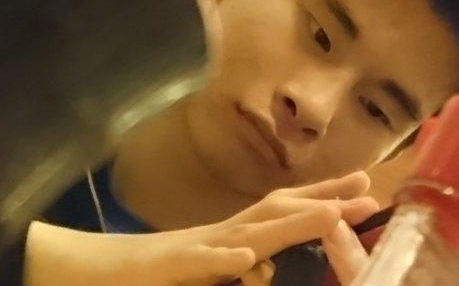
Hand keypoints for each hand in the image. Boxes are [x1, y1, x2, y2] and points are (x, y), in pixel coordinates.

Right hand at [24, 172, 381, 285]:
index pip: (282, 210)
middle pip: (276, 210)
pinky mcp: (170, 266)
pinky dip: (224, 258)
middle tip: (369, 190)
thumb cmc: (149, 272)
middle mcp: (218, 233)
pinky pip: (200, 261)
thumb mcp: (203, 268)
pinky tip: (250, 257)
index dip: (322, 197)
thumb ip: (234, 265)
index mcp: (229, 235)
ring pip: (248, 232)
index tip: (364, 186)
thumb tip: (263, 264)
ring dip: (290, 223)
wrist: (90, 270)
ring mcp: (196, 246)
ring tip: (331, 215)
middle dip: (323, 200)